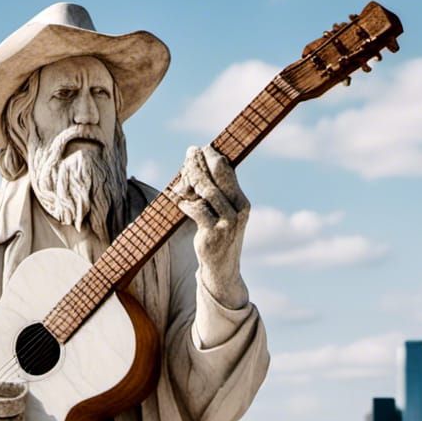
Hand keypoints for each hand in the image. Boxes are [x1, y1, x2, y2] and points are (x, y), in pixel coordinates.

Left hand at [174, 146, 249, 304]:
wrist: (222, 270)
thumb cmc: (218, 238)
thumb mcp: (220, 214)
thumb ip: (212, 194)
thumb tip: (193, 169)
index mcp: (242, 202)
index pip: (228, 171)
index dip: (212, 157)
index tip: (199, 149)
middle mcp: (238, 210)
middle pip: (218, 176)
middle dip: (201, 162)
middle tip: (188, 153)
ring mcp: (227, 223)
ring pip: (207, 191)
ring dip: (190, 180)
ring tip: (180, 179)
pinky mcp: (213, 234)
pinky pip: (197, 210)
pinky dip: (186, 203)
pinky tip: (179, 201)